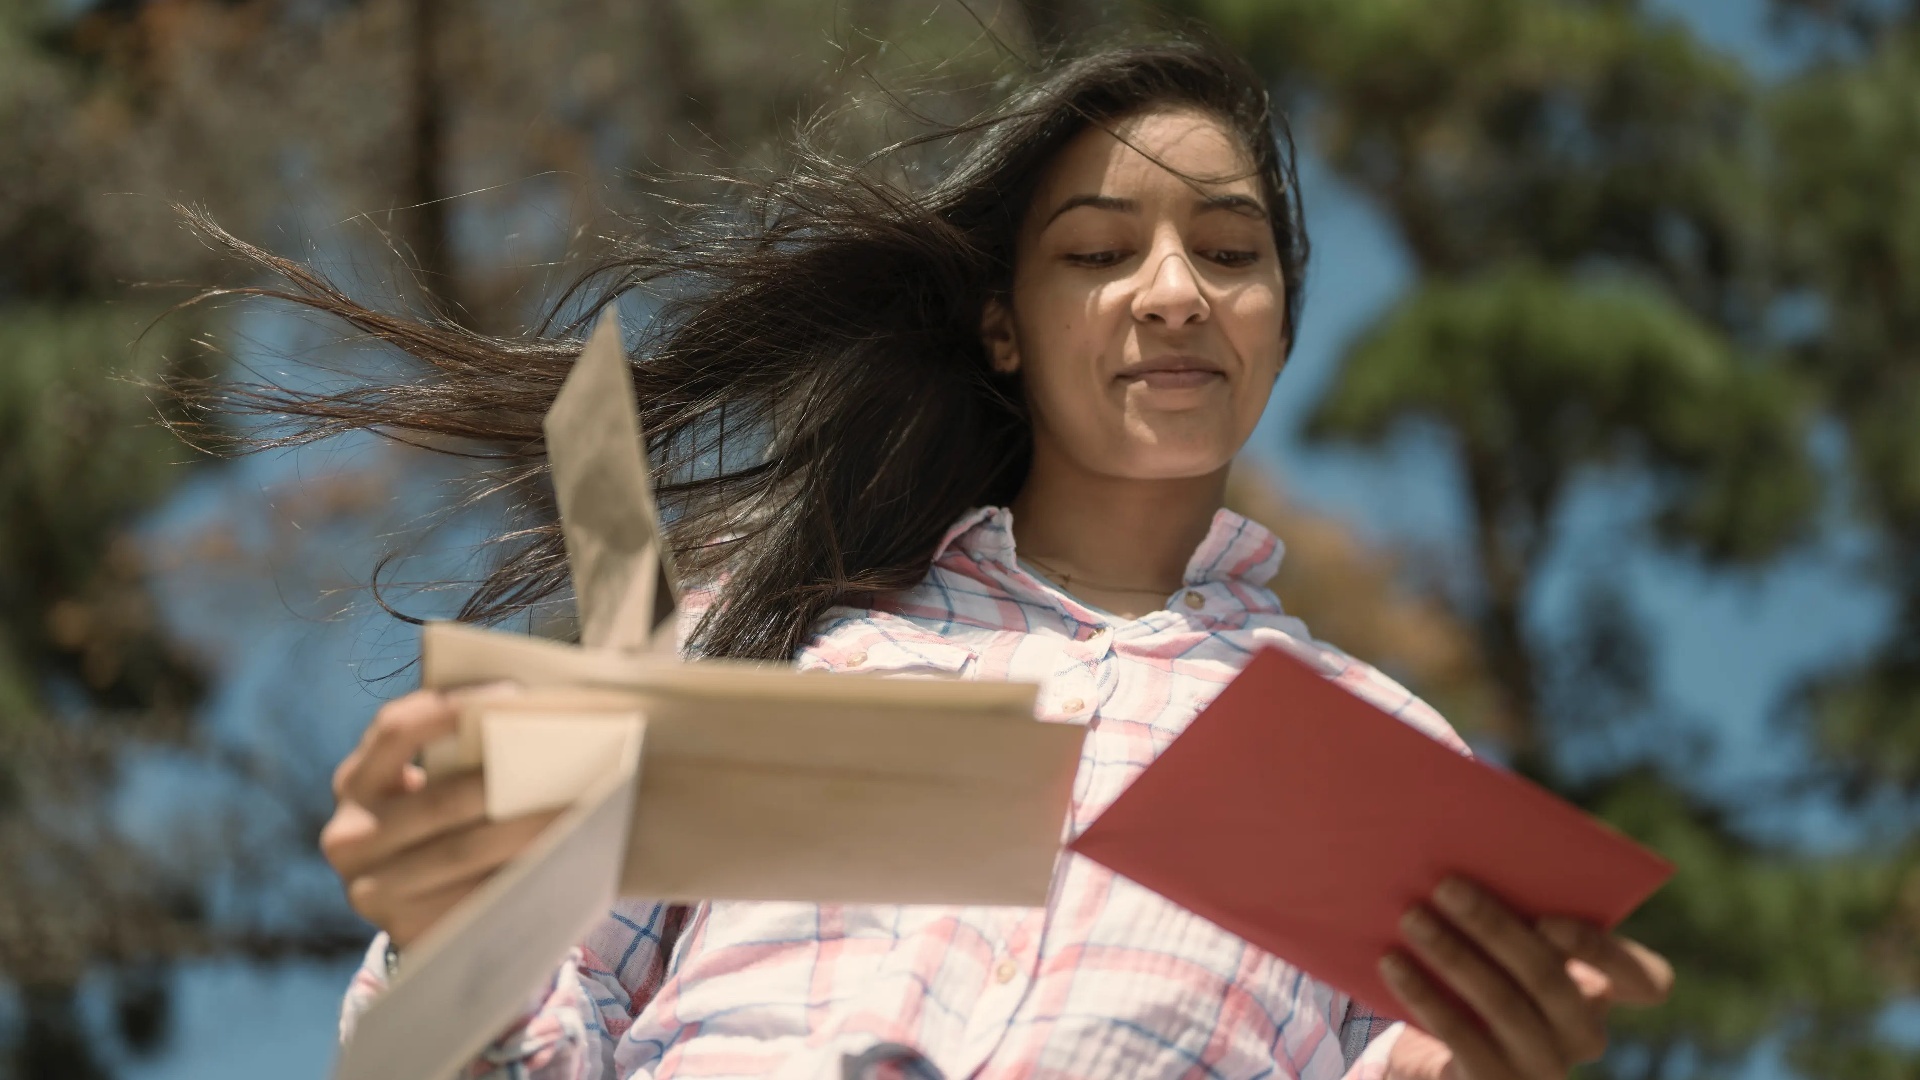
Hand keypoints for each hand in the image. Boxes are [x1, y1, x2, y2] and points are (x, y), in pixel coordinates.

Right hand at [319, 685, 559, 949]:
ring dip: (529, 829)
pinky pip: (474, 897)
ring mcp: (372, 889)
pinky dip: (521, 874)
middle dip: (512, 781)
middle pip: (444, 798)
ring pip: (465, 850)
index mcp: (355, 782)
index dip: (451, 707)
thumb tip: (530, 709)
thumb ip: (456, 752)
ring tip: (583, 810)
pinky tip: (562, 857)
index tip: (513, 693)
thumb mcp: (429, 783)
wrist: (418, 906)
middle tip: (574, 764)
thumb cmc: (439, 822)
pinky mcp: (405, 929)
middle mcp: (350, 836)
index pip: (396, 729)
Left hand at [1379, 877, 1672, 1079]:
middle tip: (1445, 885)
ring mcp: (1543, 1068)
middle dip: (1496, 928)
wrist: (1435, 1055)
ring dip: (1454, 955)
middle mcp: (1582, 1035)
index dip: (1606, 951)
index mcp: (1602, 991)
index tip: (1550, 918)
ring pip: (1506, 1006)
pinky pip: (1464, 1040)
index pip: (1646, 980)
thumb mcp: (1502, 940)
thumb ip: (1512, 902)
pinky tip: (1393, 963)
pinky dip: (1425, 996)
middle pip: (1553, 980)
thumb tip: (1466, 844)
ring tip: (1412, 916)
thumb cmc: (1479, 969)